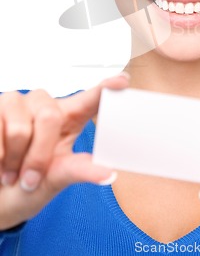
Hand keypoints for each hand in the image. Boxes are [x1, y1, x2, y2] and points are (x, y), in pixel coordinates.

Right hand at [0, 73, 128, 229]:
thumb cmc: (28, 186)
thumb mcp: (56, 179)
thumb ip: (80, 170)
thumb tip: (109, 173)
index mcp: (68, 118)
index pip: (90, 99)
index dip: (106, 87)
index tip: (122, 80)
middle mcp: (45, 105)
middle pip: (49, 117)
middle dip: (38, 155)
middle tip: (30, 178)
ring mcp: (18, 103)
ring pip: (21, 128)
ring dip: (15, 159)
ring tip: (11, 171)